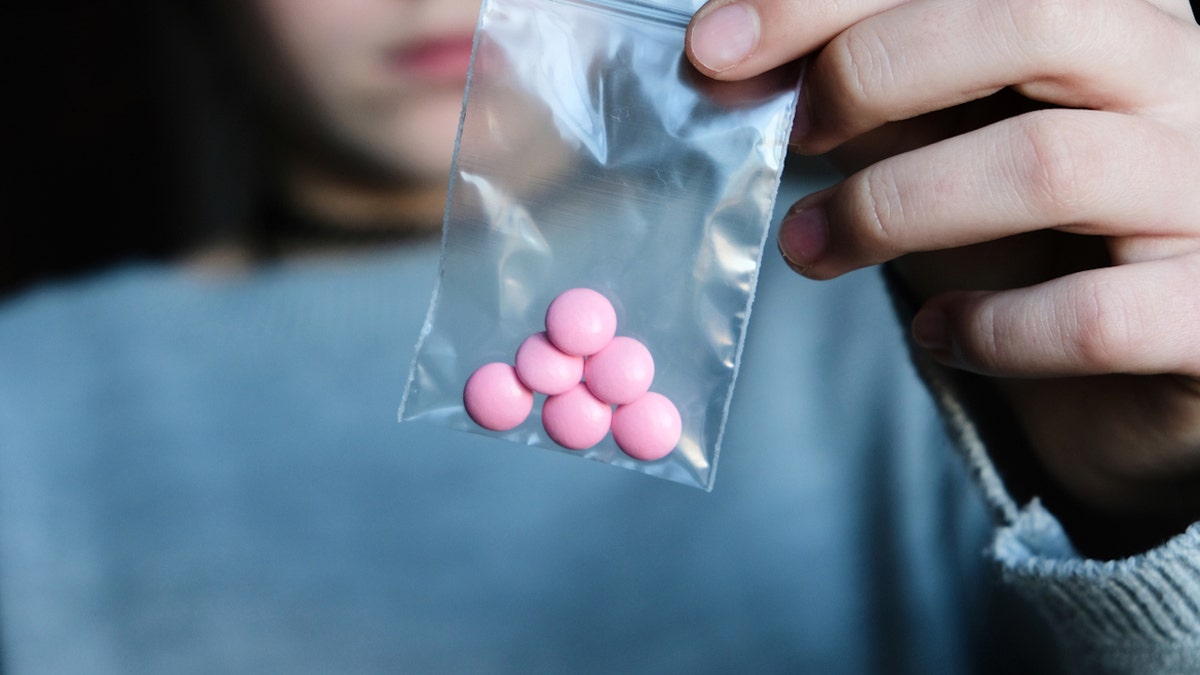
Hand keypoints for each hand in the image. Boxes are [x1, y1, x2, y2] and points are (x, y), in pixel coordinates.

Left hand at [686, 0, 1199, 547]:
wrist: (1139, 370)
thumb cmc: (1030, 241)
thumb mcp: (944, 145)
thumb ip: (874, 99)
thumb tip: (741, 63)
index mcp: (1107, 18)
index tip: (716, 48)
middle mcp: (1178, 81)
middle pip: (1035, 16)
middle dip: (874, 70)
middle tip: (790, 137)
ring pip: (1049, 163)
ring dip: (893, 207)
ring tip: (809, 249)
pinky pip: (1096, 315)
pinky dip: (992, 328)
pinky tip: (938, 333)